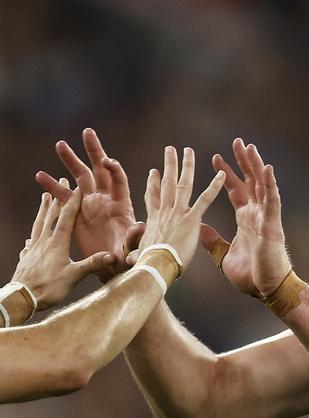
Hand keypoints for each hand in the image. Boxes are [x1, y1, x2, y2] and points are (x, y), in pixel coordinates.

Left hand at [12, 188, 115, 309]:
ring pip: (39, 224)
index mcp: (57, 243)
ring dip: (43, 210)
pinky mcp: (26, 258)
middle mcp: (44, 242)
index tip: (77, 188)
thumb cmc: (48, 288)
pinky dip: (33, 235)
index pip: (67, 218)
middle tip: (61, 182)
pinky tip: (30, 237)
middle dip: (58, 198)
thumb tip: (113, 256)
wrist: (21, 299)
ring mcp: (33, 249)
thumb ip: (92, 264)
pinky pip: (30, 242)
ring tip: (45, 198)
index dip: (73, 202)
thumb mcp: (73, 276)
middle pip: (51, 215)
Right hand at [35, 128, 135, 281]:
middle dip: (94, 151)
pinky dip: (53, 186)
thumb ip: (134, 237)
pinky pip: (63, 197)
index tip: (107, 160)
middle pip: (99, 170)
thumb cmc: (127, 257)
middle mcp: (106, 199)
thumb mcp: (132, 247)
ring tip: (59, 144)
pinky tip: (40, 176)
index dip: (114, 169)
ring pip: (80, 178)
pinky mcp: (77, 213)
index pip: (118, 179)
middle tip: (88, 132)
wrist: (112, 267)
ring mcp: (90, 204)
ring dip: (71, 161)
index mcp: (121, 203)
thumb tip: (140, 226)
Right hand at [130, 146, 224, 267]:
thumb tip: (129, 259)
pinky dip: (214, 186)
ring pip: (183, 184)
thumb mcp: (137, 257)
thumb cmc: (146, 265)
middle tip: (170, 150)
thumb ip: (136, 254)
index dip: (153, 184)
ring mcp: (178, 212)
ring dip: (186, 165)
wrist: (155, 265)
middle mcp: (165, 211)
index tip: (154, 172)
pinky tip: (222, 174)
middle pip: (166, 183)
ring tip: (188, 150)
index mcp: (153, 219)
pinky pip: (205, 199)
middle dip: (169, 165)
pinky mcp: (192, 219)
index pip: (152, 197)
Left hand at [200, 138, 290, 296]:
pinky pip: (272, 201)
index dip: (226, 174)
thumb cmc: (250, 275)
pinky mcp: (273, 225)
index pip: (236, 190)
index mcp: (246, 219)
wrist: (265, 289)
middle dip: (243, 162)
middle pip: (250, 181)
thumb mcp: (223, 256)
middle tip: (237, 142)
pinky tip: (267, 169)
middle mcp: (257, 214)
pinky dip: (270, 184)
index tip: (215, 158)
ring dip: (256, 166)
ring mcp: (266, 218)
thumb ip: (212, 240)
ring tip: (250, 147)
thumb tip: (199, 228)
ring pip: (262, 185)